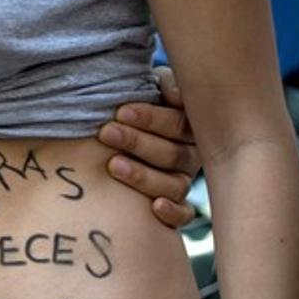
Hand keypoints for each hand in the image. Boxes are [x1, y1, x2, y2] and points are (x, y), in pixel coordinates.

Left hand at [98, 66, 202, 227]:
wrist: (119, 131)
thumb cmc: (135, 105)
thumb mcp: (151, 87)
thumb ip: (165, 83)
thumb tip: (174, 94)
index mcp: (190, 126)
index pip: (178, 123)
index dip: (151, 118)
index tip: (121, 111)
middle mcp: (191, 156)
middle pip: (172, 154)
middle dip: (137, 142)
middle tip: (107, 132)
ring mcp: (182, 182)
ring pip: (174, 184)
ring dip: (143, 175)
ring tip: (113, 165)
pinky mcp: (175, 207)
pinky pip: (183, 215)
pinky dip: (172, 212)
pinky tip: (154, 207)